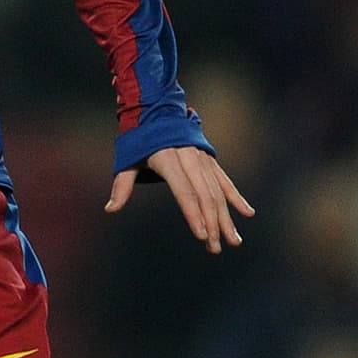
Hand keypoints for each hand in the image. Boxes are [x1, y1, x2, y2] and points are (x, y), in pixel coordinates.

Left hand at [105, 146, 253, 253]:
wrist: (158, 109)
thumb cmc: (138, 138)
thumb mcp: (127, 159)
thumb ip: (121, 185)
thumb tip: (110, 209)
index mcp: (168, 159)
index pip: (184, 192)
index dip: (193, 214)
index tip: (201, 235)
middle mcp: (189, 159)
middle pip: (205, 196)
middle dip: (212, 224)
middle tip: (215, 248)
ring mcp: (202, 159)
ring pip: (218, 191)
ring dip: (226, 217)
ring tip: (234, 241)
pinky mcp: (209, 159)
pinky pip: (224, 180)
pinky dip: (236, 197)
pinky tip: (248, 213)